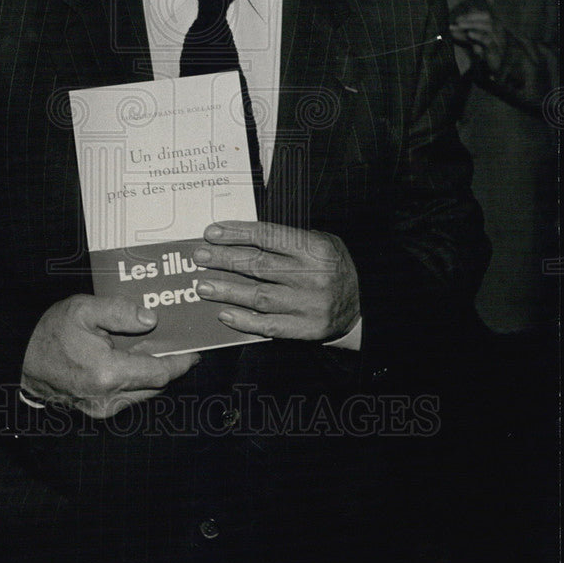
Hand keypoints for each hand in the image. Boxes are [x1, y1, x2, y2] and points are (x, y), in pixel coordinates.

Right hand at [21, 294, 199, 417]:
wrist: (18, 361)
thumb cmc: (50, 334)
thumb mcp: (83, 309)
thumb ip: (119, 312)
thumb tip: (151, 319)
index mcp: (109, 373)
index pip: (161, 372)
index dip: (181, 361)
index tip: (195, 350)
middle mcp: (109, 398)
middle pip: (155, 384)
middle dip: (168, 363)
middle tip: (177, 342)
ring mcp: (102, 409)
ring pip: (143, 392)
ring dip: (152, 371)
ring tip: (155, 346)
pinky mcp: (96, 411)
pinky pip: (127, 395)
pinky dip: (136, 378)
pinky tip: (132, 358)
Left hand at [193, 221, 359, 341]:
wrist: (363, 305)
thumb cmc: (333, 268)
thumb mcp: (320, 242)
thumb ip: (287, 240)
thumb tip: (240, 237)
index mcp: (316, 249)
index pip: (268, 237)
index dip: (237, 233)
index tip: (212, 233)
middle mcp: (312, 277)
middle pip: (259, 265)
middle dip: (224, 259)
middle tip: (199, 257)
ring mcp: (309, 305)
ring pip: (259, 296)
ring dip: (227, 290)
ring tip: (203, 285)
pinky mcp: (307, 329)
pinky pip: (269, 325)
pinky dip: (244, 320)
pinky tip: (224, 314)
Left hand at [449, 9, 505, 70]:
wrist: (491, 71)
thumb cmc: (483, 54)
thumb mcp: (473, 41)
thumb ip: (466, 32)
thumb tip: (452, 25)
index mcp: (495, 28)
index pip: (485, 16)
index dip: (472, 15)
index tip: (458, 18)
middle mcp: (499, 32)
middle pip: (488, 19)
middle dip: (471, 18)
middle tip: (457, 21)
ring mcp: (499, 41)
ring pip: (489, 27)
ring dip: (472, 25)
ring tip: (460, 25)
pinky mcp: (496, 51)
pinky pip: (489, 41)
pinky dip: (479, 36)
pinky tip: (469, 33)